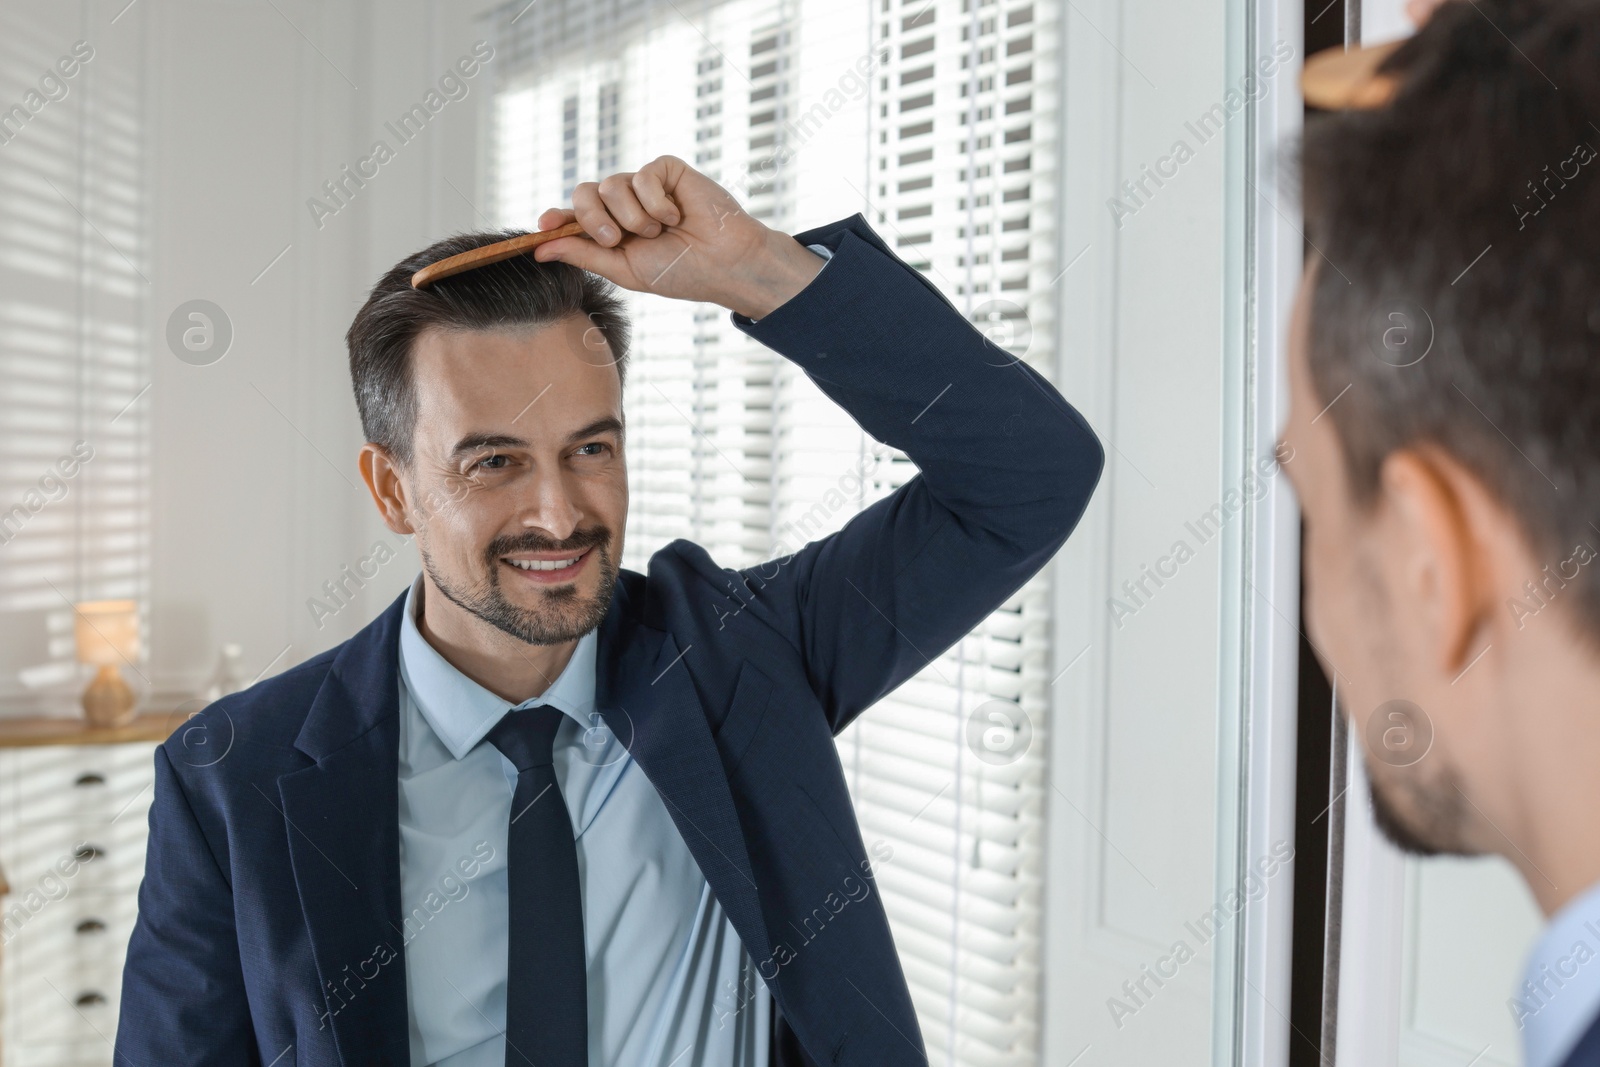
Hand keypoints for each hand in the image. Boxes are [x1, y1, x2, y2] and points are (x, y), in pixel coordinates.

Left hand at [531, 155, 824, 318]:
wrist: (723, 263)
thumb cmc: (679, 272)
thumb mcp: (624, 269)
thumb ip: (583, 255)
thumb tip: (539, 249)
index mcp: (612, 230)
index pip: (574, 217)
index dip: (557, 218)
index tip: (544, 225)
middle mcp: (624, 205)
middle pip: (584, 194)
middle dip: (593, 218)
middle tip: (616, 239)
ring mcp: (645, 186)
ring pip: (610, 184)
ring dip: (633, 216)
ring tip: (660, 231)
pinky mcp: (666, 170)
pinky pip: (642, 175)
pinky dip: (656, 201)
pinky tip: (677, 215)